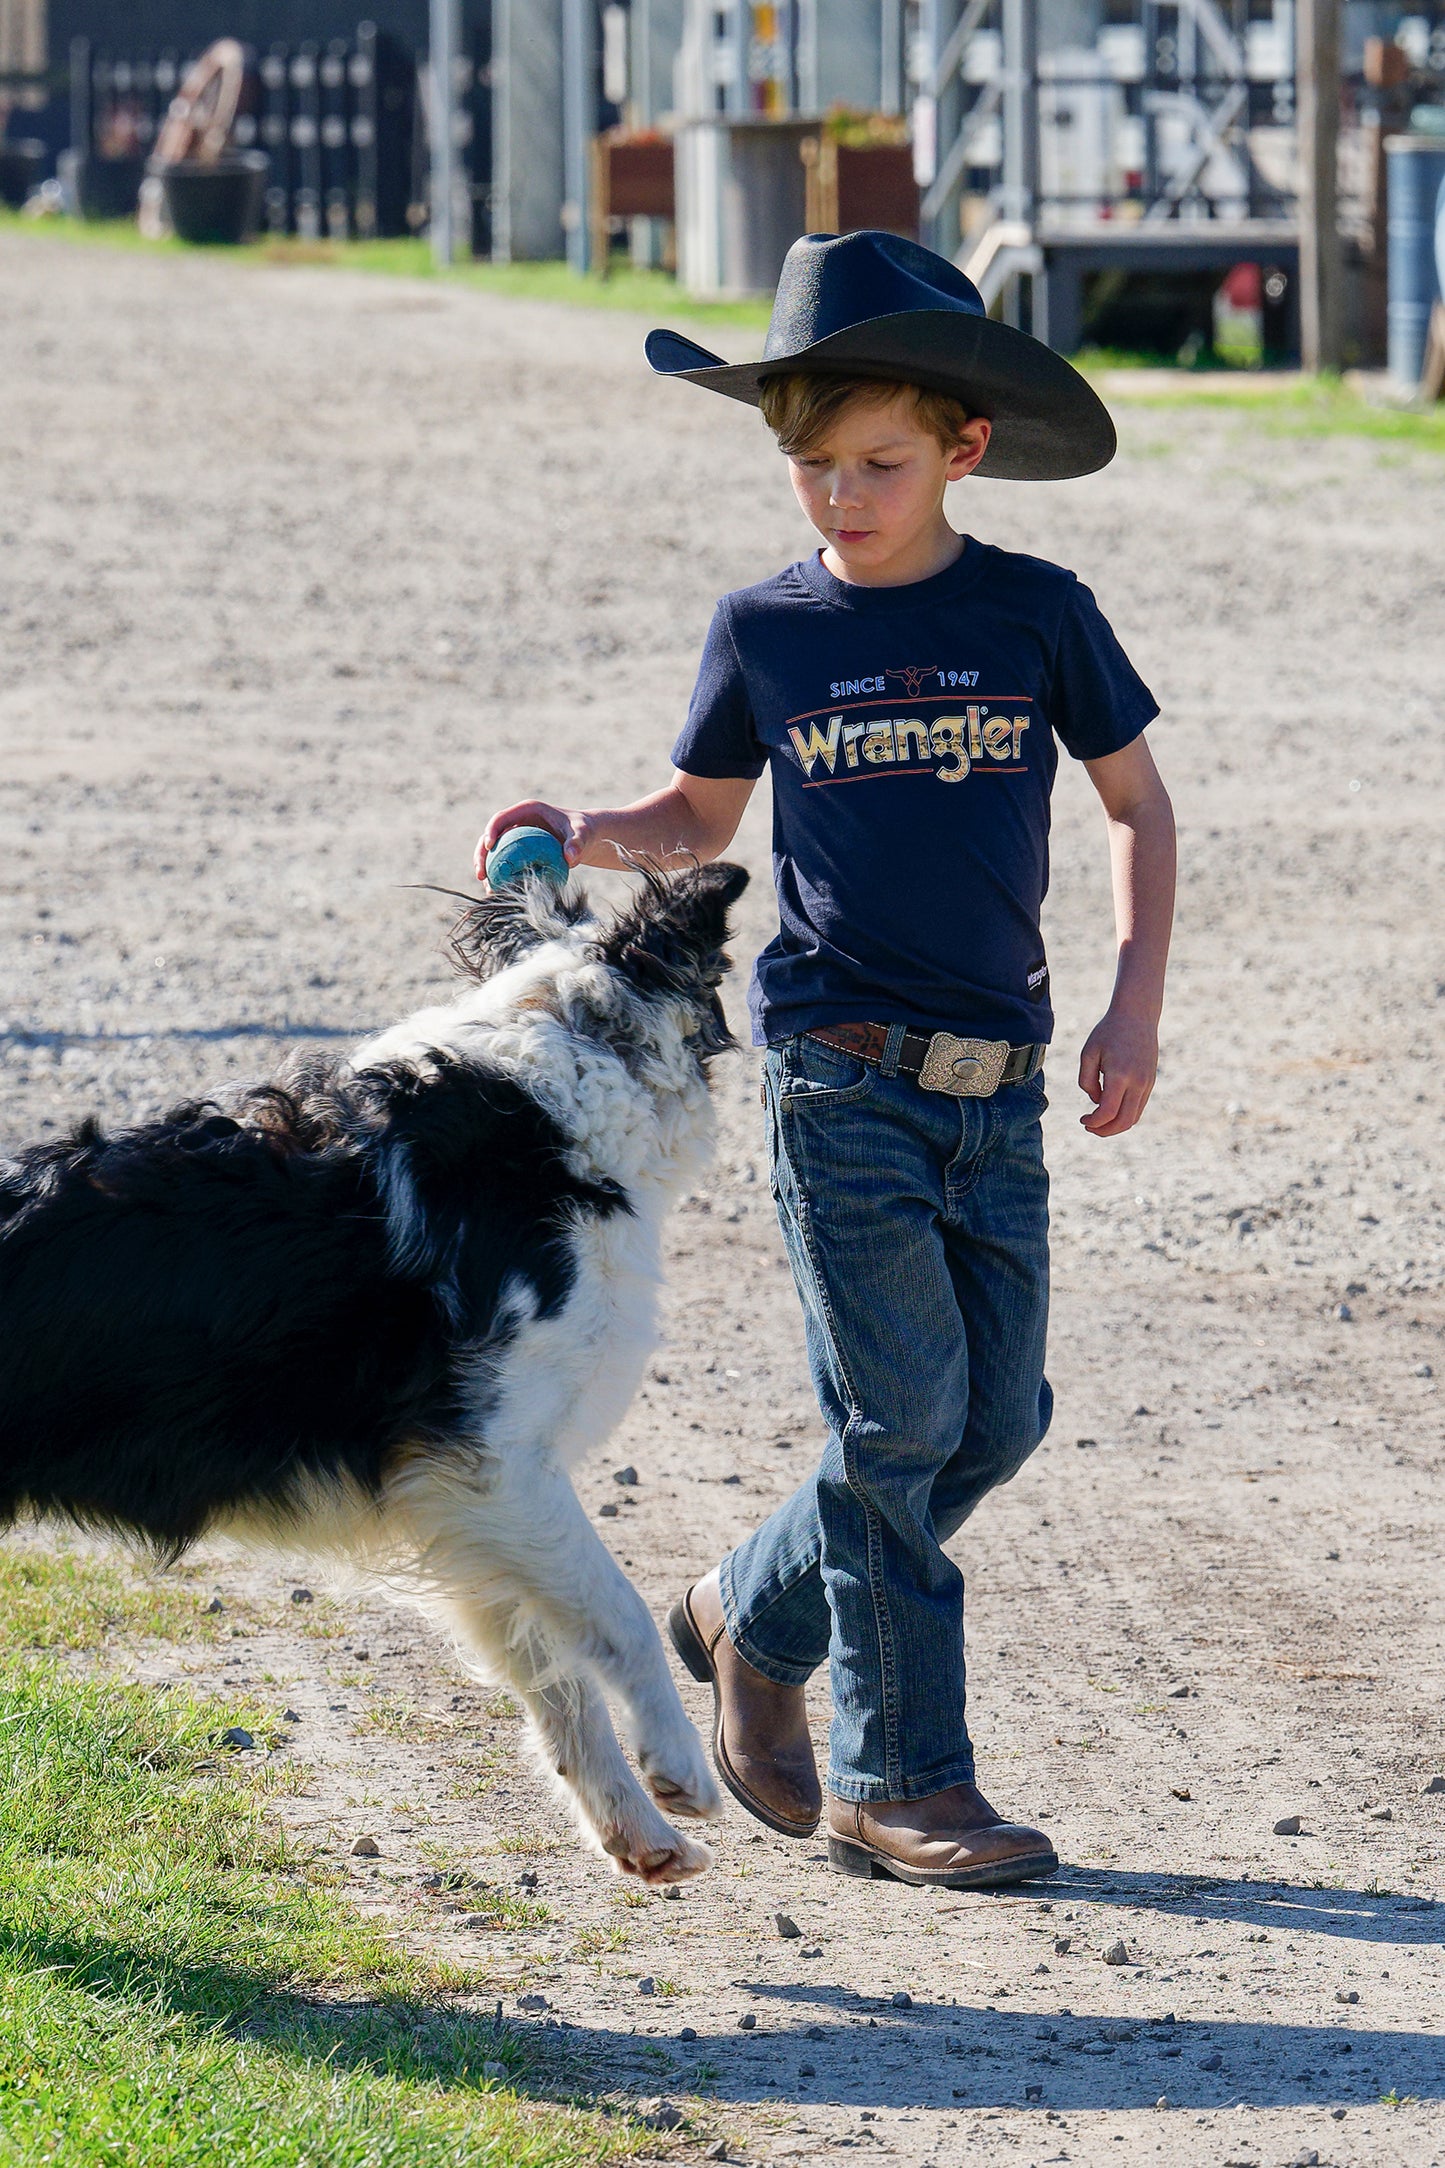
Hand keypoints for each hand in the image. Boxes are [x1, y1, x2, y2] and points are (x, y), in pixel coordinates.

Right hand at [474, 800, 595, 882]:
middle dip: (481, 853)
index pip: (501, 818)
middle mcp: (517, 822)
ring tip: (486, 885)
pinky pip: (505, 862)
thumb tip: (570, 857)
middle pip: (491, 836)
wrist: (585, 838)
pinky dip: (500, 875)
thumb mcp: (582, 834)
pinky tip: (499, 891)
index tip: (490, 846)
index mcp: (526, 811)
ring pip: (494, 851)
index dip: (491, 830)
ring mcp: (516, 836)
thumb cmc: (583, 831)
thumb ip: (577, 843)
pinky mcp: (518, 850)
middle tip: (481, 873)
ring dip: (486, 867)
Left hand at [1077, 1006, 1157, 1136]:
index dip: (1093, 1122)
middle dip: (1104, 1131)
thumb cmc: (1108, 1032)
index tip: (1082, 1119)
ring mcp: (1147, 1083)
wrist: (1137, 1015)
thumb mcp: (1088, 1053)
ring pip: (1134, 1118)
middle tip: (1089, 1127)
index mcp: (1120, 1075)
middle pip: (1124, 1122)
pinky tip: (1110, 1110)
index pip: (1107, 1112)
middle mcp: (1138, 1082)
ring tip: (1098, 1122)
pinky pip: (1139, 1108)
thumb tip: (1096, 1102)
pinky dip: (1124, 1115)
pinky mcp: (1150, 1082)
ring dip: (1115, 1126)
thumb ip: (1086, 1081)